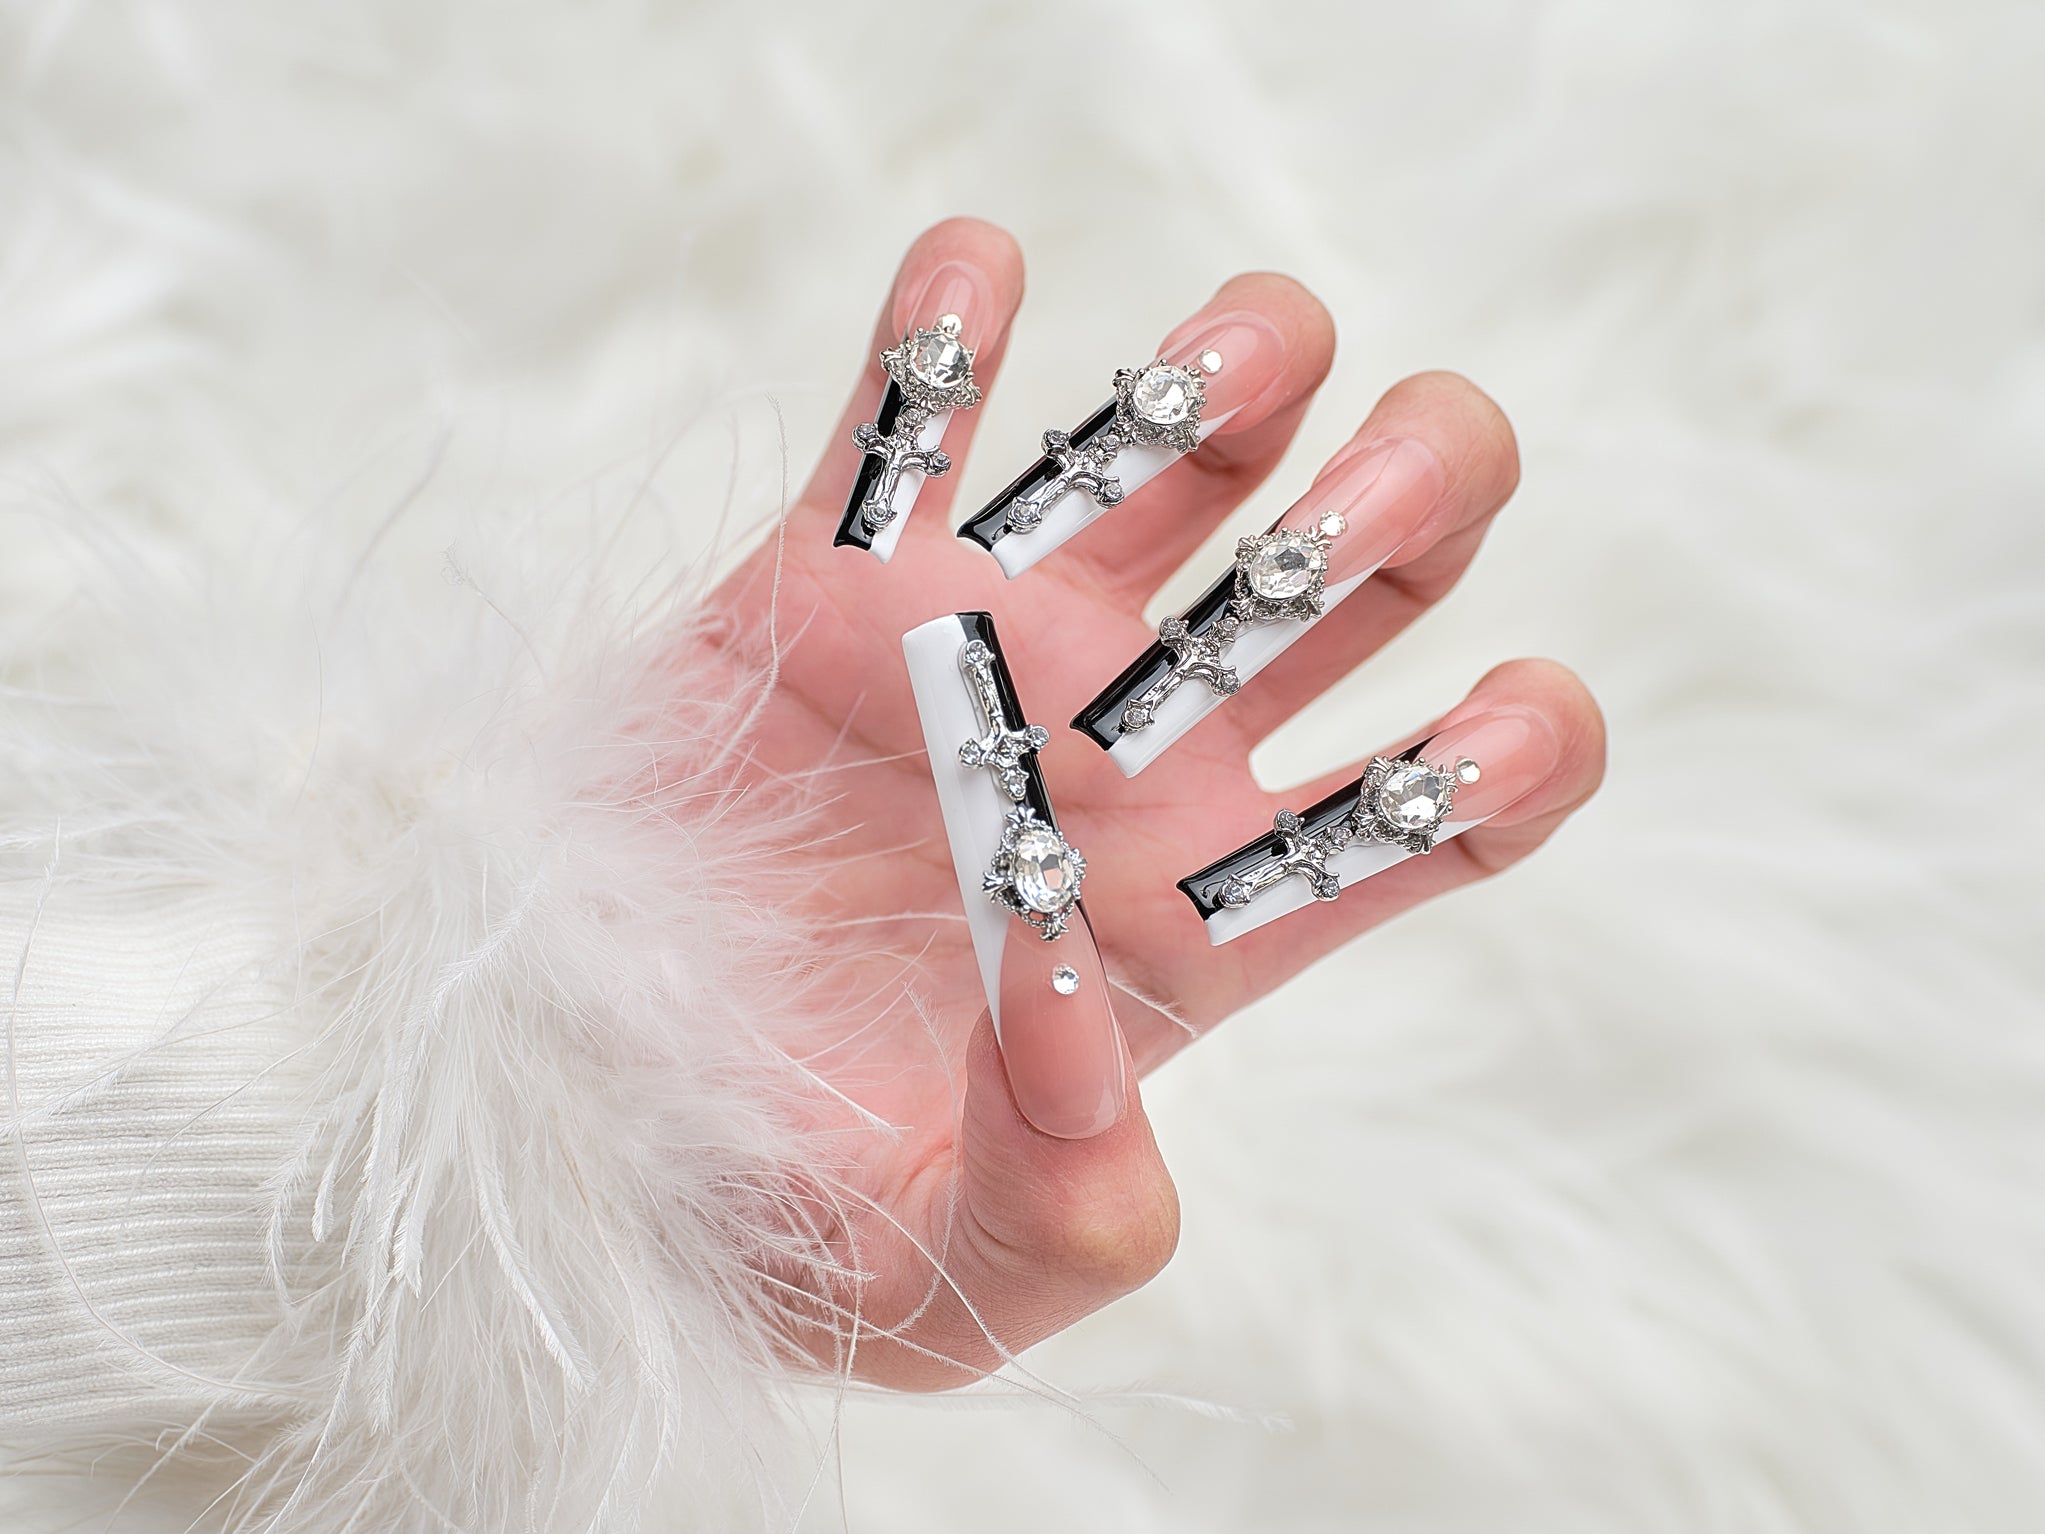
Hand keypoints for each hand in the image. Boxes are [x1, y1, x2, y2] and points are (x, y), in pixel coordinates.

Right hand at [706, 219, 1604, 1388]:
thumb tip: (1098, 1045)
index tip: (1496, 718)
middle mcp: (1123, 757)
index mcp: (1191, 921)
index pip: (1434, 802)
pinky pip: (911, 409)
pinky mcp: (823, 581)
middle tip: (1336, 534)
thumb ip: (1063, 1214)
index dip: (1521, 740)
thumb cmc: (754, 1212)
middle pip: (1366, 570)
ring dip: (1241, 364)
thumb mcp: (931, 1280)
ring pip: (1181, 441)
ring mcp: (985, 648)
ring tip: (1204, 383)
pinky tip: (978, 282)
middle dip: (1416, 492)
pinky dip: (951, 326)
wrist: (546, 1102)